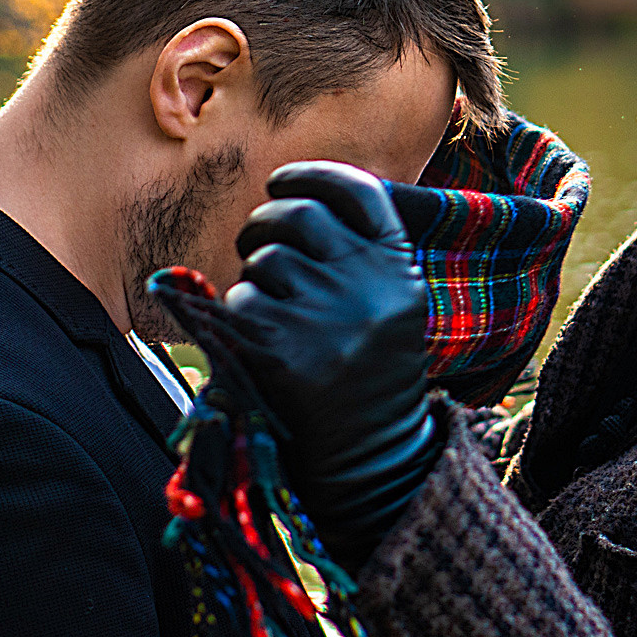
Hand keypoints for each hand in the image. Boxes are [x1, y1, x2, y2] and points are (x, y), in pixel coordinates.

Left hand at [221, 161, 441, 568]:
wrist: (372, 460)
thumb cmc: (368, 377)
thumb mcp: (387, 307)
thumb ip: (354, 256)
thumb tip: (285, 199)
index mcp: (399, 270)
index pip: (357, 191)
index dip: (312, 176)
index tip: (283, 182)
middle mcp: (370, 285)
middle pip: (297, 215)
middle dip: (265, 225)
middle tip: (257, 250)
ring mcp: (327, 317)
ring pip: (264, 260)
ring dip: (253, 281)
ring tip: (272, 317)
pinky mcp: (282, 349)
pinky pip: (238, 303)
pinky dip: (237, 320)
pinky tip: (261, 348)